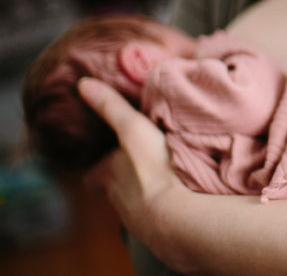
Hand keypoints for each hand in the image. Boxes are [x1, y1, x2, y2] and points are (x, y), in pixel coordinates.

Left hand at [78, 77, 193, 270]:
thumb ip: (111, 107)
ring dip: (146, 194)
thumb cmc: (151, 168)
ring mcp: (139, 218)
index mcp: (109, 175)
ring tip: (162, 183)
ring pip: (137, 204)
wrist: (175, 213)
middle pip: (115, 190)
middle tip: (137, 170)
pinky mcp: (161, 229)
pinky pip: (159, 216)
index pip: (94, 176)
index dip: (97, 171)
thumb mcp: (132, 129)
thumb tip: (82, 83)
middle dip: (124, 181)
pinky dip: (165, 206)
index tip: (101, 167)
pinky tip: (178, 199)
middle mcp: (119, 199)